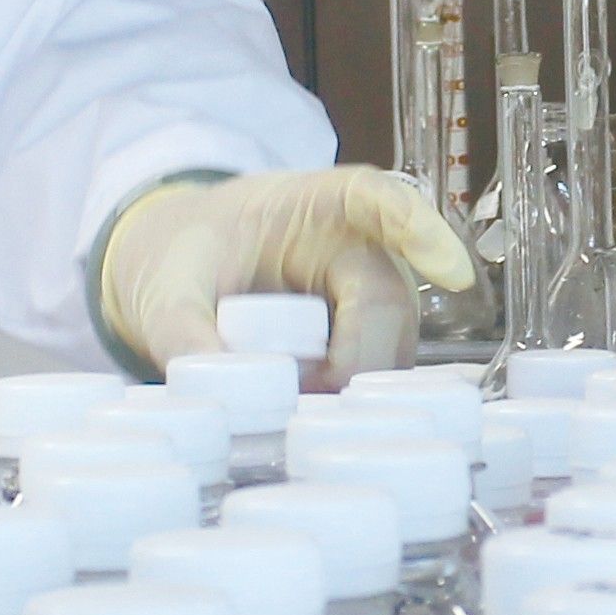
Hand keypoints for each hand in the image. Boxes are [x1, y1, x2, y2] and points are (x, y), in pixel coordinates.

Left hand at [100, 166, 476, 380]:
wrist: (178, 269)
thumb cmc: (183, 258)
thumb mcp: (164, 291)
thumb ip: (182, 336)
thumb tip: (222, 398)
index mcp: (310, 201)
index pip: (376, 199)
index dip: (418, 230)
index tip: (451, 270)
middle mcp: (356, 241)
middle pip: (387, 297)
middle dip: (360, 355)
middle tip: (309, 396)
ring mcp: (368, 289)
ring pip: (393, 340)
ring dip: (357, 381)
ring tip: (300, 407)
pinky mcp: (365, 332)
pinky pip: (379, 365)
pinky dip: (353, 394)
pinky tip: (319, 414)